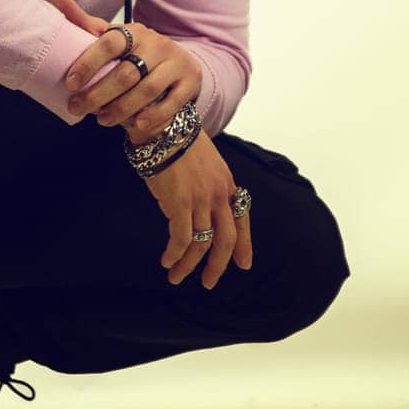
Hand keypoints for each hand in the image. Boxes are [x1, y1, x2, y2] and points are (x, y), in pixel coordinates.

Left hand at [46, 0, 202, 144]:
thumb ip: (82, 22)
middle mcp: (157, 44)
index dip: (88, 63)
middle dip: (98, 95)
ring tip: (102, 120)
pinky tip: (135, 126)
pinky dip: (152, 117)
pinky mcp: (190, 82)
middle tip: (77, 109)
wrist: (174, 68)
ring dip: (121, 109)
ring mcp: (175, 63)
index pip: (110, 43)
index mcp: (133, 31)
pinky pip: (171, 103)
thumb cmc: (132, 55)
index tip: (70, 84)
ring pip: (147, 90)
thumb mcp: (109, 38)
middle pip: (126, 73)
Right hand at [144, 130, 253, 287]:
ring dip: (188, 265)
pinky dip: (175, 254)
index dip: (244, 245)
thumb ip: (210, 184)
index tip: (244, 265)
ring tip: (176, 276)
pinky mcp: (180, 204)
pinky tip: (167, 260)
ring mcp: (201, 200)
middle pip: (225, 240)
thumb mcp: (206, 162)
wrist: (164, 126)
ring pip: (201, 244)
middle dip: (218, 265)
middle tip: (209, 282)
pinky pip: (181, 238)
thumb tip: (203, 203)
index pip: (242, 220)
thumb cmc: (178, 140)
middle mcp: (218, 195)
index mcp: (227, 184)